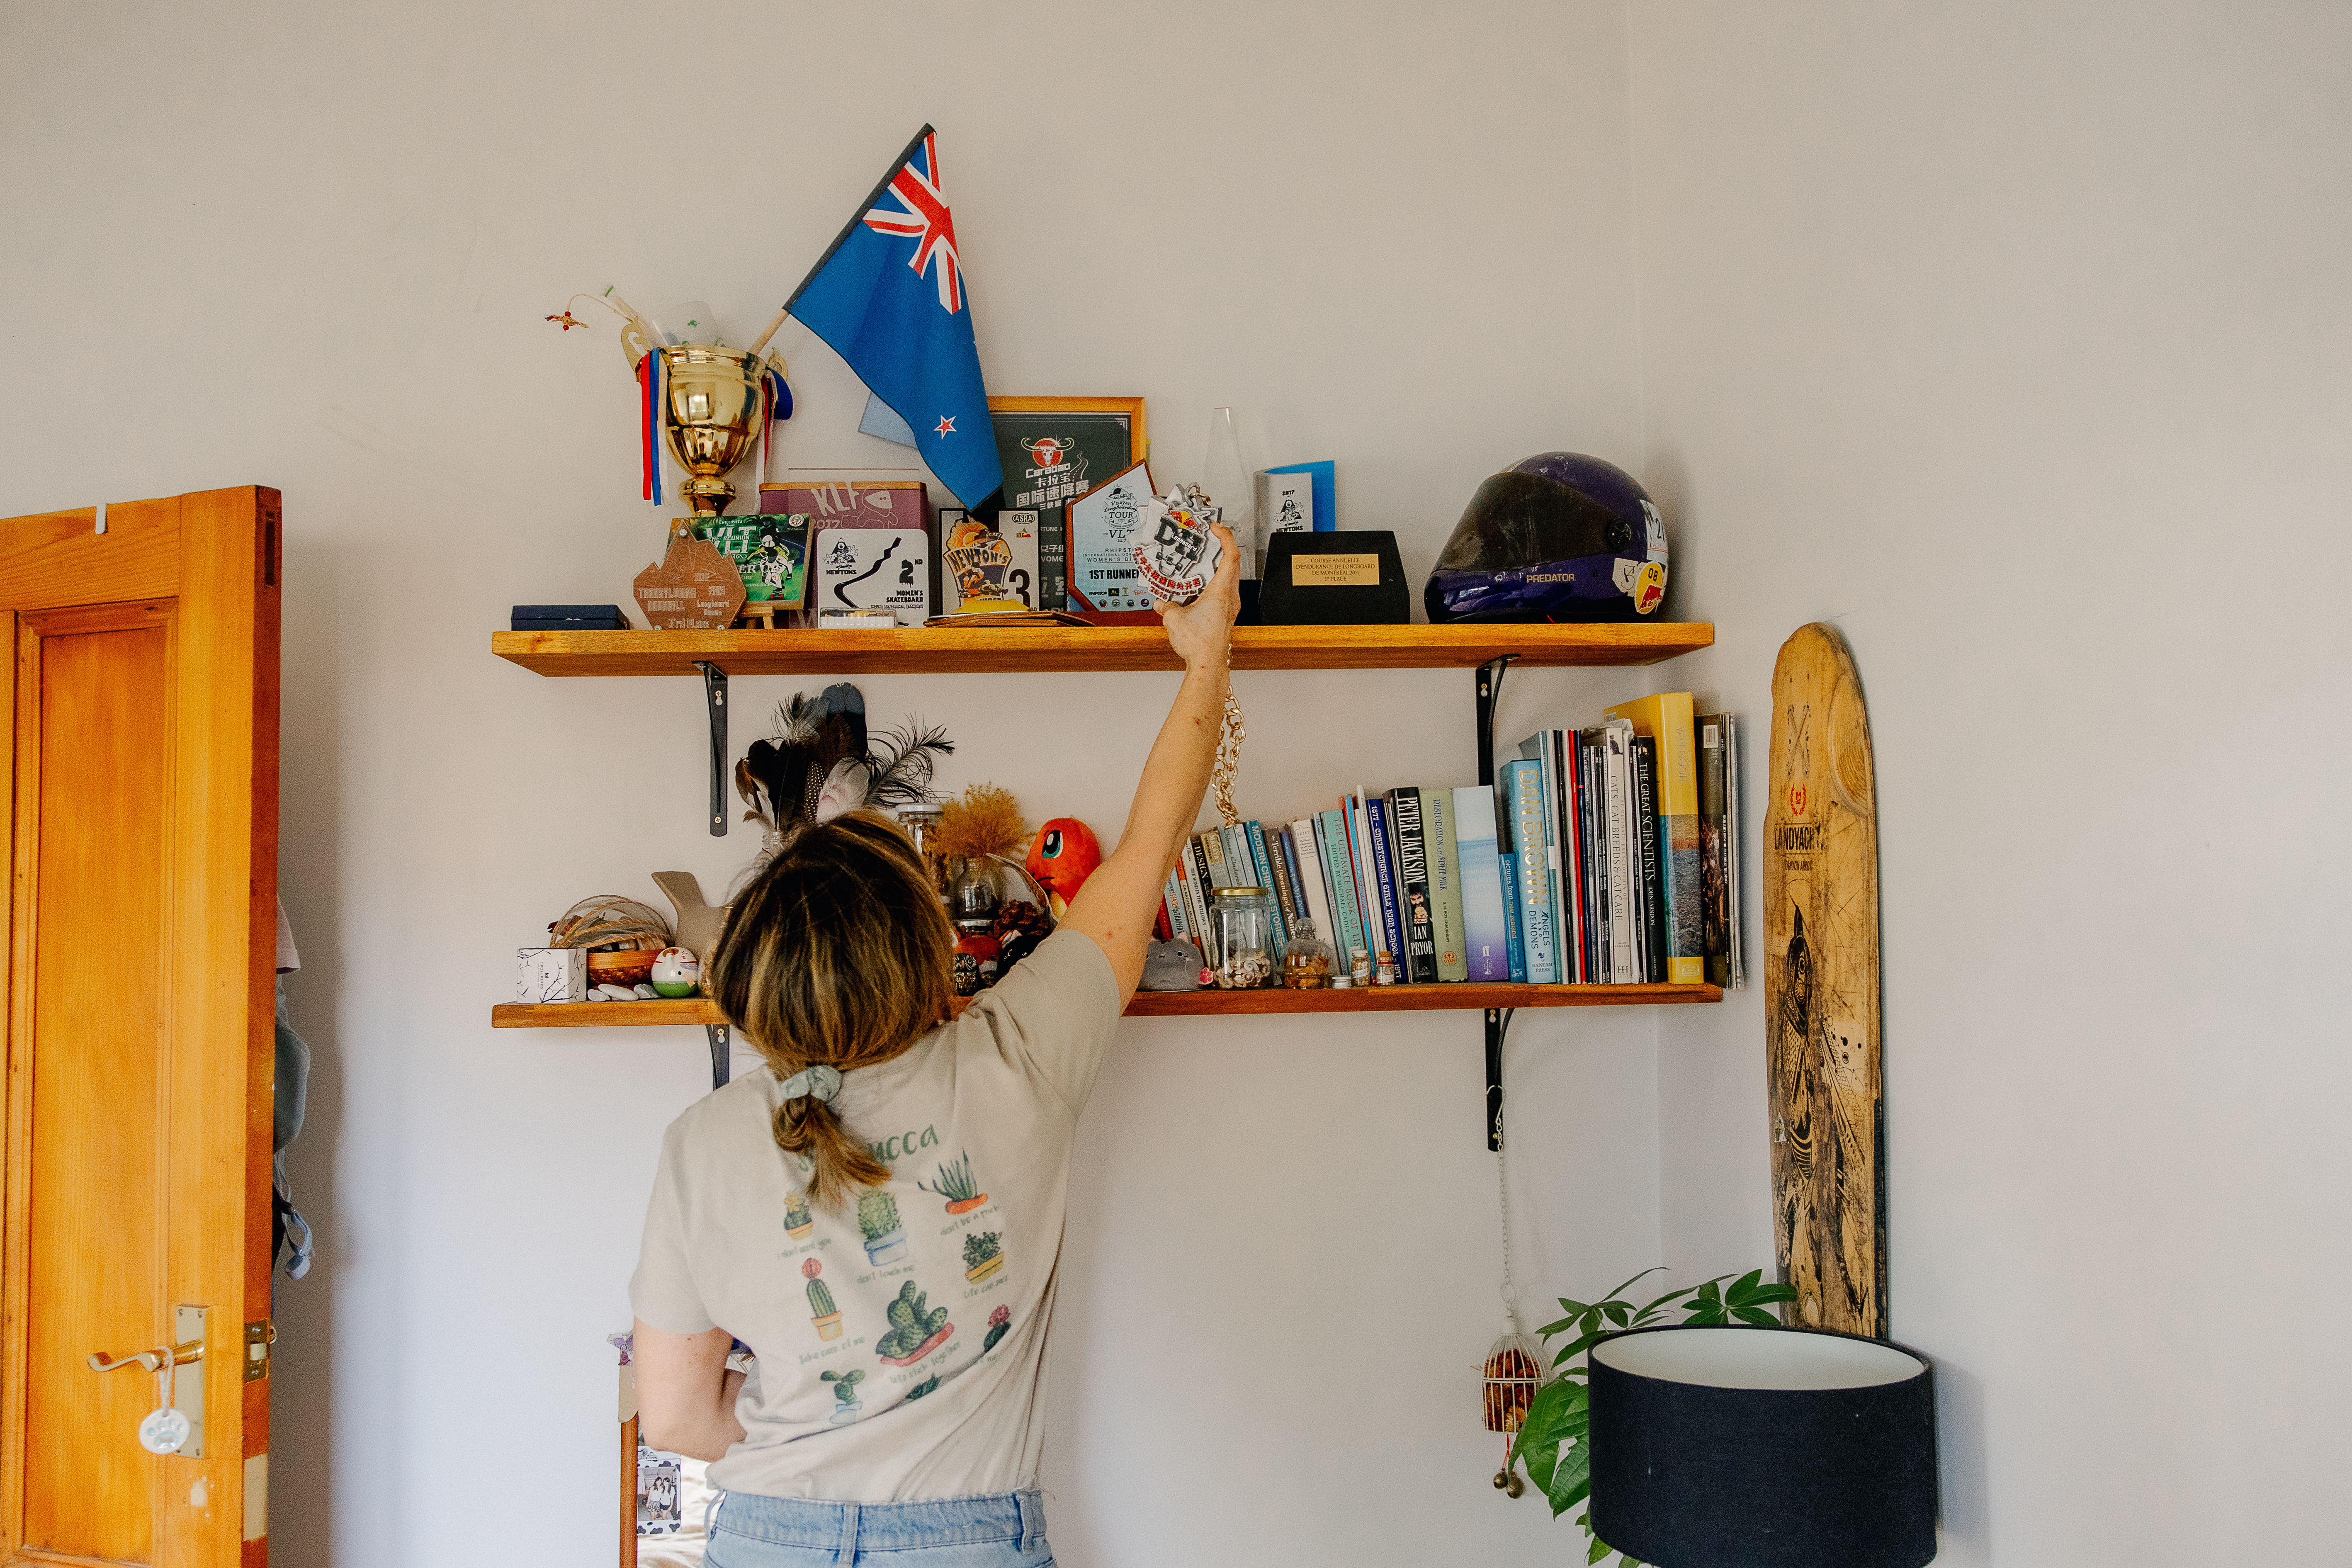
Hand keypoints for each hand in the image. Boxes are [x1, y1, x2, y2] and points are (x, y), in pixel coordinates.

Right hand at [1156, 523, 1241, 670]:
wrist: (1208, 665)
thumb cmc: (1199, 643)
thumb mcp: (1174, 618)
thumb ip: (1167, 605)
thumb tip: (1162, 603)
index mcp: (1221, 591)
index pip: (1230, 555)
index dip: (1224, 537)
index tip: (1215, 528)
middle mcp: (1230, 597)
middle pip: (1232, 564)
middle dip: (1219, 549)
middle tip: (1206, 541)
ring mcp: (1230, 607)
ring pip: (1228, 579)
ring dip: (1215, 568)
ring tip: (1198, 564)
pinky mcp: (1226, 617)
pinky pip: (1222, 593)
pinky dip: (1212, 584)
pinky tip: (1196, 590)